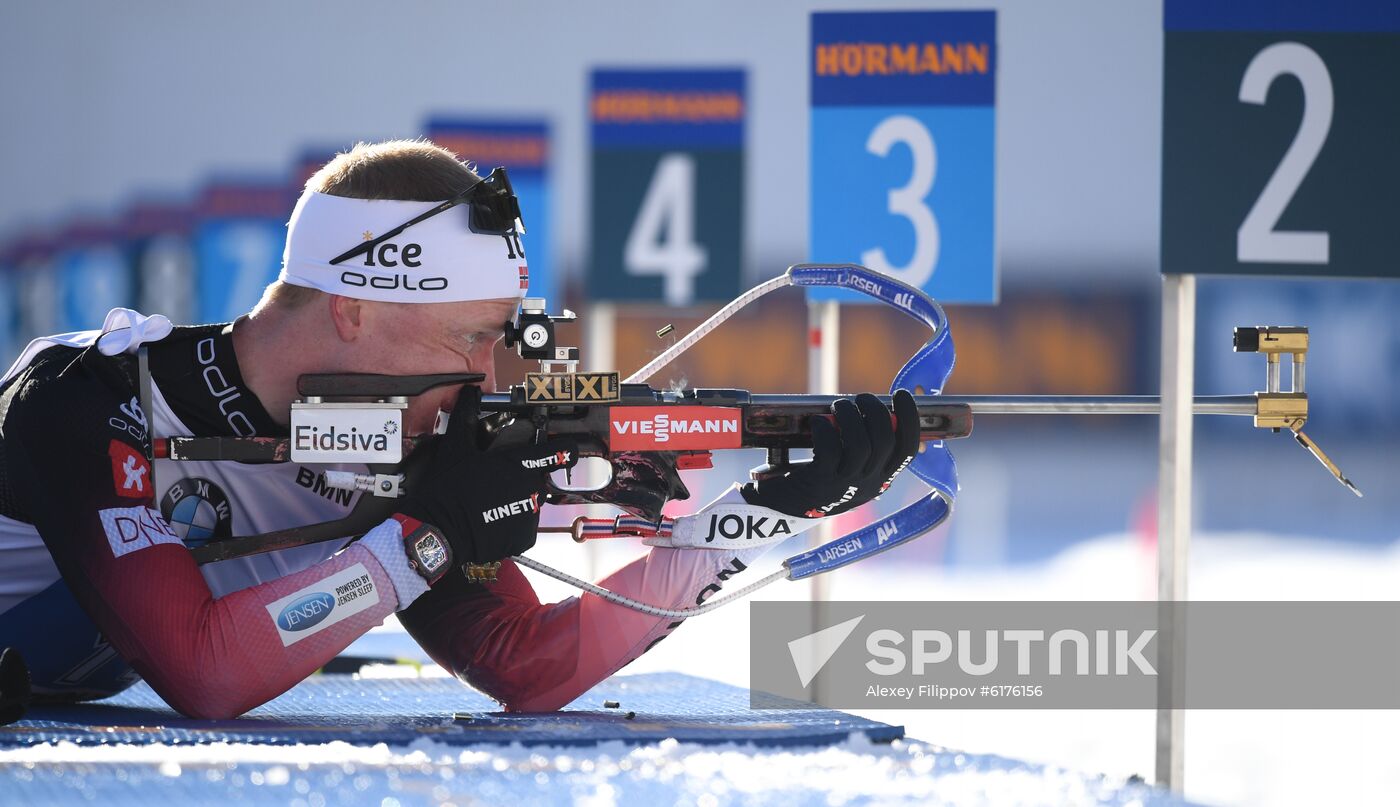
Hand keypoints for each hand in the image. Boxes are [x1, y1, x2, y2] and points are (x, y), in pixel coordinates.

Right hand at [395, 388, 576, 578]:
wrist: (439, 530)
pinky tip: (492, 521)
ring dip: (517, 502)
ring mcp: (531, 514)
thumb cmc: (448, 488)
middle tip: (498, 485)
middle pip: (540, 479)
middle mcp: (532, 488)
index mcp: (520, 463)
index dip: (566, 450)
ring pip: (532, 503)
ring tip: (490, 505)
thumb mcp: (456, 448)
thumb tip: (468, 393)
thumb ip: (467, 417)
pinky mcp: (525, 537)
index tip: (567, 452)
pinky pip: (525, 527)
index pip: (561, 452)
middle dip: (524, 479)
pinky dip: (512, 525)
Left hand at [740, 390, 919, 517]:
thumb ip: (862, 448)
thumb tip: (871, 410)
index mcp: (879, 481)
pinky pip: (830, 449)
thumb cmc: (813, 482)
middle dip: (875, 410)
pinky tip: (817, 423)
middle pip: (886, 441)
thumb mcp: (846, 472)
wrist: (776, 512)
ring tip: (838, 407)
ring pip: (861, 444)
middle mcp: (867, 485)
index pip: (907, 451)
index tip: (901, 395)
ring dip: (850, 416)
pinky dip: (825, 428)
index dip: (910, 420)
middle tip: (860, 399)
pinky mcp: (819, 482)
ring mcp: (844, 485)